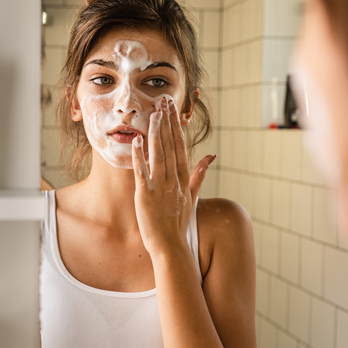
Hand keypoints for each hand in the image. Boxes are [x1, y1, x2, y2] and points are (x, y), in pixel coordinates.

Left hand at [132, 96, 214, 255]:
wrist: (171, 246)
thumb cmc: (178, 223)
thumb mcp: (192, 196)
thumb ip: (200, 174)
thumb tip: (210, 155)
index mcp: (183, 179)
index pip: (180, 147)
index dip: (175, 127)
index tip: (172, 109)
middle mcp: (173, 180)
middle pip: (170, 146)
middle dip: (166, 122)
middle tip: (162, 101)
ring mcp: (160, 187)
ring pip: (158, 155)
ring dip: (156, 133)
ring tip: (153, 114)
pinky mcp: (146, 196)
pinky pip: (143, 173)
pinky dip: (140, 157)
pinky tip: (136, 141)